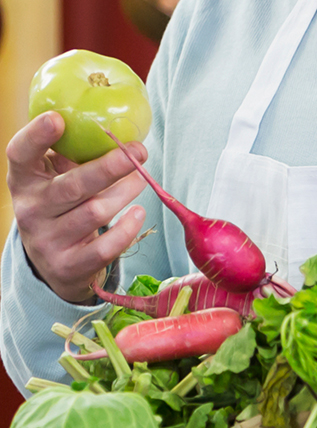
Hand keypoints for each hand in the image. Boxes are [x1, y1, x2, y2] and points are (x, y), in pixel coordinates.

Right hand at [6, 111, 147, 303]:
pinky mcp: (69, 266)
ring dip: (125, 193)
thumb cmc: (63, 209)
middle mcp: (31, 211)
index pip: (20, 155)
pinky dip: (127, 229)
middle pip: (73, 186)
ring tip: (142, 179)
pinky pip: (105, 247)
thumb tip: (120, 135)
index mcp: (24, 181)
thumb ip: (74, 158)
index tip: (58, 119)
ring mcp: (48, 242)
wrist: (55, 265)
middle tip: (138, 152)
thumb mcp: (56, 181)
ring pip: (95, 212)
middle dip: (109, 167)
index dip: (36, 136)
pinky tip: (138, 213)